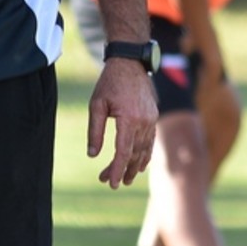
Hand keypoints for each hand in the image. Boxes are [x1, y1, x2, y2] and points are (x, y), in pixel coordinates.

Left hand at [87, 59, 157, 187]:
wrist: (130, 62)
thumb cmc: (110, 83)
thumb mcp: (96, 105)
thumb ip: (95, 131)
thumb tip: (93, 155)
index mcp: (128, 118)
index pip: (123, 151)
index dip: (116, 169)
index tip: (110, 183)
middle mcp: (144, 121)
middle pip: (134, 153)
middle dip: (122, 170)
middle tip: (110, 182)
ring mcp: (151, 119)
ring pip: (145, 149)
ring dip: (134, 165)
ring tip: (125, 178)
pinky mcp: (153, 116)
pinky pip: (150, 140)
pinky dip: (145, 154)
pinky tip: (139, 164)